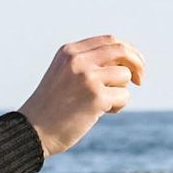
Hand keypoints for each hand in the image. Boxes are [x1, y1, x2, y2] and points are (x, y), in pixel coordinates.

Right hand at [21, 35, 146, 155]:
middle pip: (122, 50)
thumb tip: (126, 63)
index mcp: (69, 51)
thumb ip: (88, 64)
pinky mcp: (96, 97)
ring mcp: (87, 77)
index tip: (133, 64)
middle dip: (137, 63)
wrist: (33, 131)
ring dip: (121, 91)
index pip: (109, 40)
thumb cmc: (52, 107)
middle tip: (140, 80)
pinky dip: (118, 106)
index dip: (127, 51)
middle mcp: (78, 60)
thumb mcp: (64, 74)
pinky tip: (102, 113)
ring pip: (124, 75)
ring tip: (104, 105)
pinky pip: (124, 96)